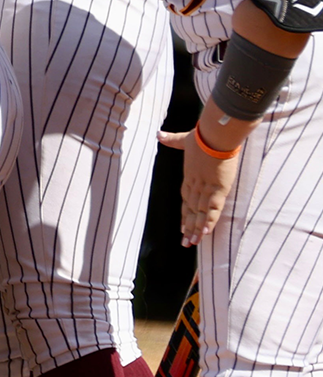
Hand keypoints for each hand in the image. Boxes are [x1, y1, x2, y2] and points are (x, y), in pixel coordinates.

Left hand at [161, 127, 240, 245]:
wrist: (214, 135)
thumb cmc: (202, 136)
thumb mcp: (185, 139)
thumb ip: (172, 140)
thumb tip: (159, 134)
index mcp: (189, 176)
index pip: (186, 199)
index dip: (185, 213)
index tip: (182, 226)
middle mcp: (195, 184)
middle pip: (191, 209)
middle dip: (189, 226)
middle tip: (185, 242)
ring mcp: (206, 188)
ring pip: (200, 212)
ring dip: (196, 229)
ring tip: (192, 243)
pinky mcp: (218, 188)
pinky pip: (213, 208)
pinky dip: (209, 220)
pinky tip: (205, 233)